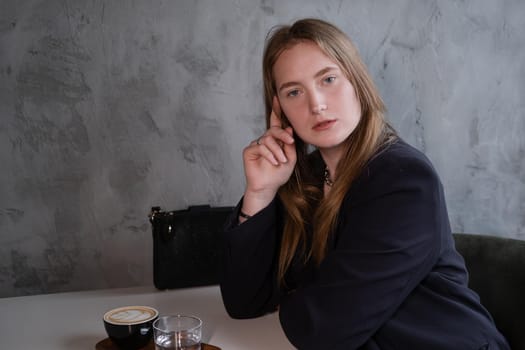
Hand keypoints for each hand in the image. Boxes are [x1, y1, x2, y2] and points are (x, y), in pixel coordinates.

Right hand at [241, 97, 295, 215]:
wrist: (268, 186)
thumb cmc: (279, 174)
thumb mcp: (291, 158)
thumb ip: (290, 144)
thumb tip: (288, 128)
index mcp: (276, 140)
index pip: (276, 123)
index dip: (276, 110)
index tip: (277, 97)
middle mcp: (265, 140)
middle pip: (273, 129)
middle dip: (283, 134)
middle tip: (290, 141)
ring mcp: (257, 144)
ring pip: (268, 139)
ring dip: (277, 150)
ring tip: (280, 161)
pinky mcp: (249, 150)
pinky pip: (260, 146)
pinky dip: (269, 154)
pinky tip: (274, 162)